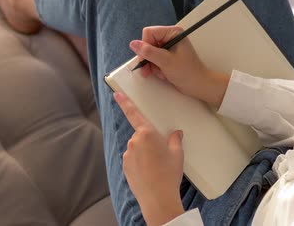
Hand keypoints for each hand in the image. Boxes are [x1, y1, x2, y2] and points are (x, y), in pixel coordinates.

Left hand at [114, 91, 184, 224]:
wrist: (158, 199)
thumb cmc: (169, 174)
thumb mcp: (177, 154)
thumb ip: (174, 139)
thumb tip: (175, 134)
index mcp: (147, 133)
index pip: (134, 114)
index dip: (125, 103)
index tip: (116, 94)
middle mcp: (134, 142)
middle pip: (141, 135)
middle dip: (149, 140)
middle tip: (162, 153)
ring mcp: (127, 155)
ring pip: (137, 148)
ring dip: (145, 153)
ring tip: (157, 166)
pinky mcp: (125, 166)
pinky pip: (133, 159)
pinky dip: (141, 163)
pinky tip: (150, 172)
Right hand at [130, 26, 229, 106]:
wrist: (198, 85)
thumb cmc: (187, 72)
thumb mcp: (166, 62)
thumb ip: (149, 52)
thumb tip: (133, 44)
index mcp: (173, 33)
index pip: (149, 33)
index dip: (145, 46)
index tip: (146, 59)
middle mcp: (170, 37)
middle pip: (148, 43)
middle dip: (148, 58)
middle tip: (149, 69)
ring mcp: (169, 47)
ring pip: (149, 53)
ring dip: (152, 65)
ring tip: (161, 73)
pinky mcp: (167, 56)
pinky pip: (154, 59)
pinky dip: (156, 68)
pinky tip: (163, 74)